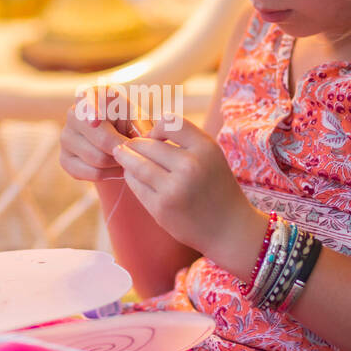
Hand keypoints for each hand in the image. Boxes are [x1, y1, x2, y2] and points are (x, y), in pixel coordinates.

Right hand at [58, 85, 142, 182]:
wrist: (118, 142)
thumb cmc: (132, 125)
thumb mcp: (140, 120)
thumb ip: (141, 126)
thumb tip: (143, 140)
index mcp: (91, 95)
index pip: (86, 99)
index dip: (90, 110)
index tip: (95, 121)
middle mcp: (73, 113)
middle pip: (101, 139)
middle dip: (123, 149)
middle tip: (136, 152)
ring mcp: (66, 137)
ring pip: (98, 159)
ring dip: (119, 163)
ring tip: (129, 159)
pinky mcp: (65, 159)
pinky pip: (91, 173)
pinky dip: (110, 174)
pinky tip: (118, 169)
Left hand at [109, 112, 263, 265]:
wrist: (229, 228)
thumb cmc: (217, 188)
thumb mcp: (212, 156)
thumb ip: (186, 141)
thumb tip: (145, 133)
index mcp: (206, 148)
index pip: (170, 122)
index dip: (156, 127)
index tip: (154, 136)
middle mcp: (190, 166)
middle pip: (148, 144)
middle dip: (136, 144)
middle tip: (130, 146)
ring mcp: (173, 188)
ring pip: (136, 163)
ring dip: (125, 157)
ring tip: (121, 154)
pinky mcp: (160, 208)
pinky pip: (136, 184)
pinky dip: (131, 176)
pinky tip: (133, 175)